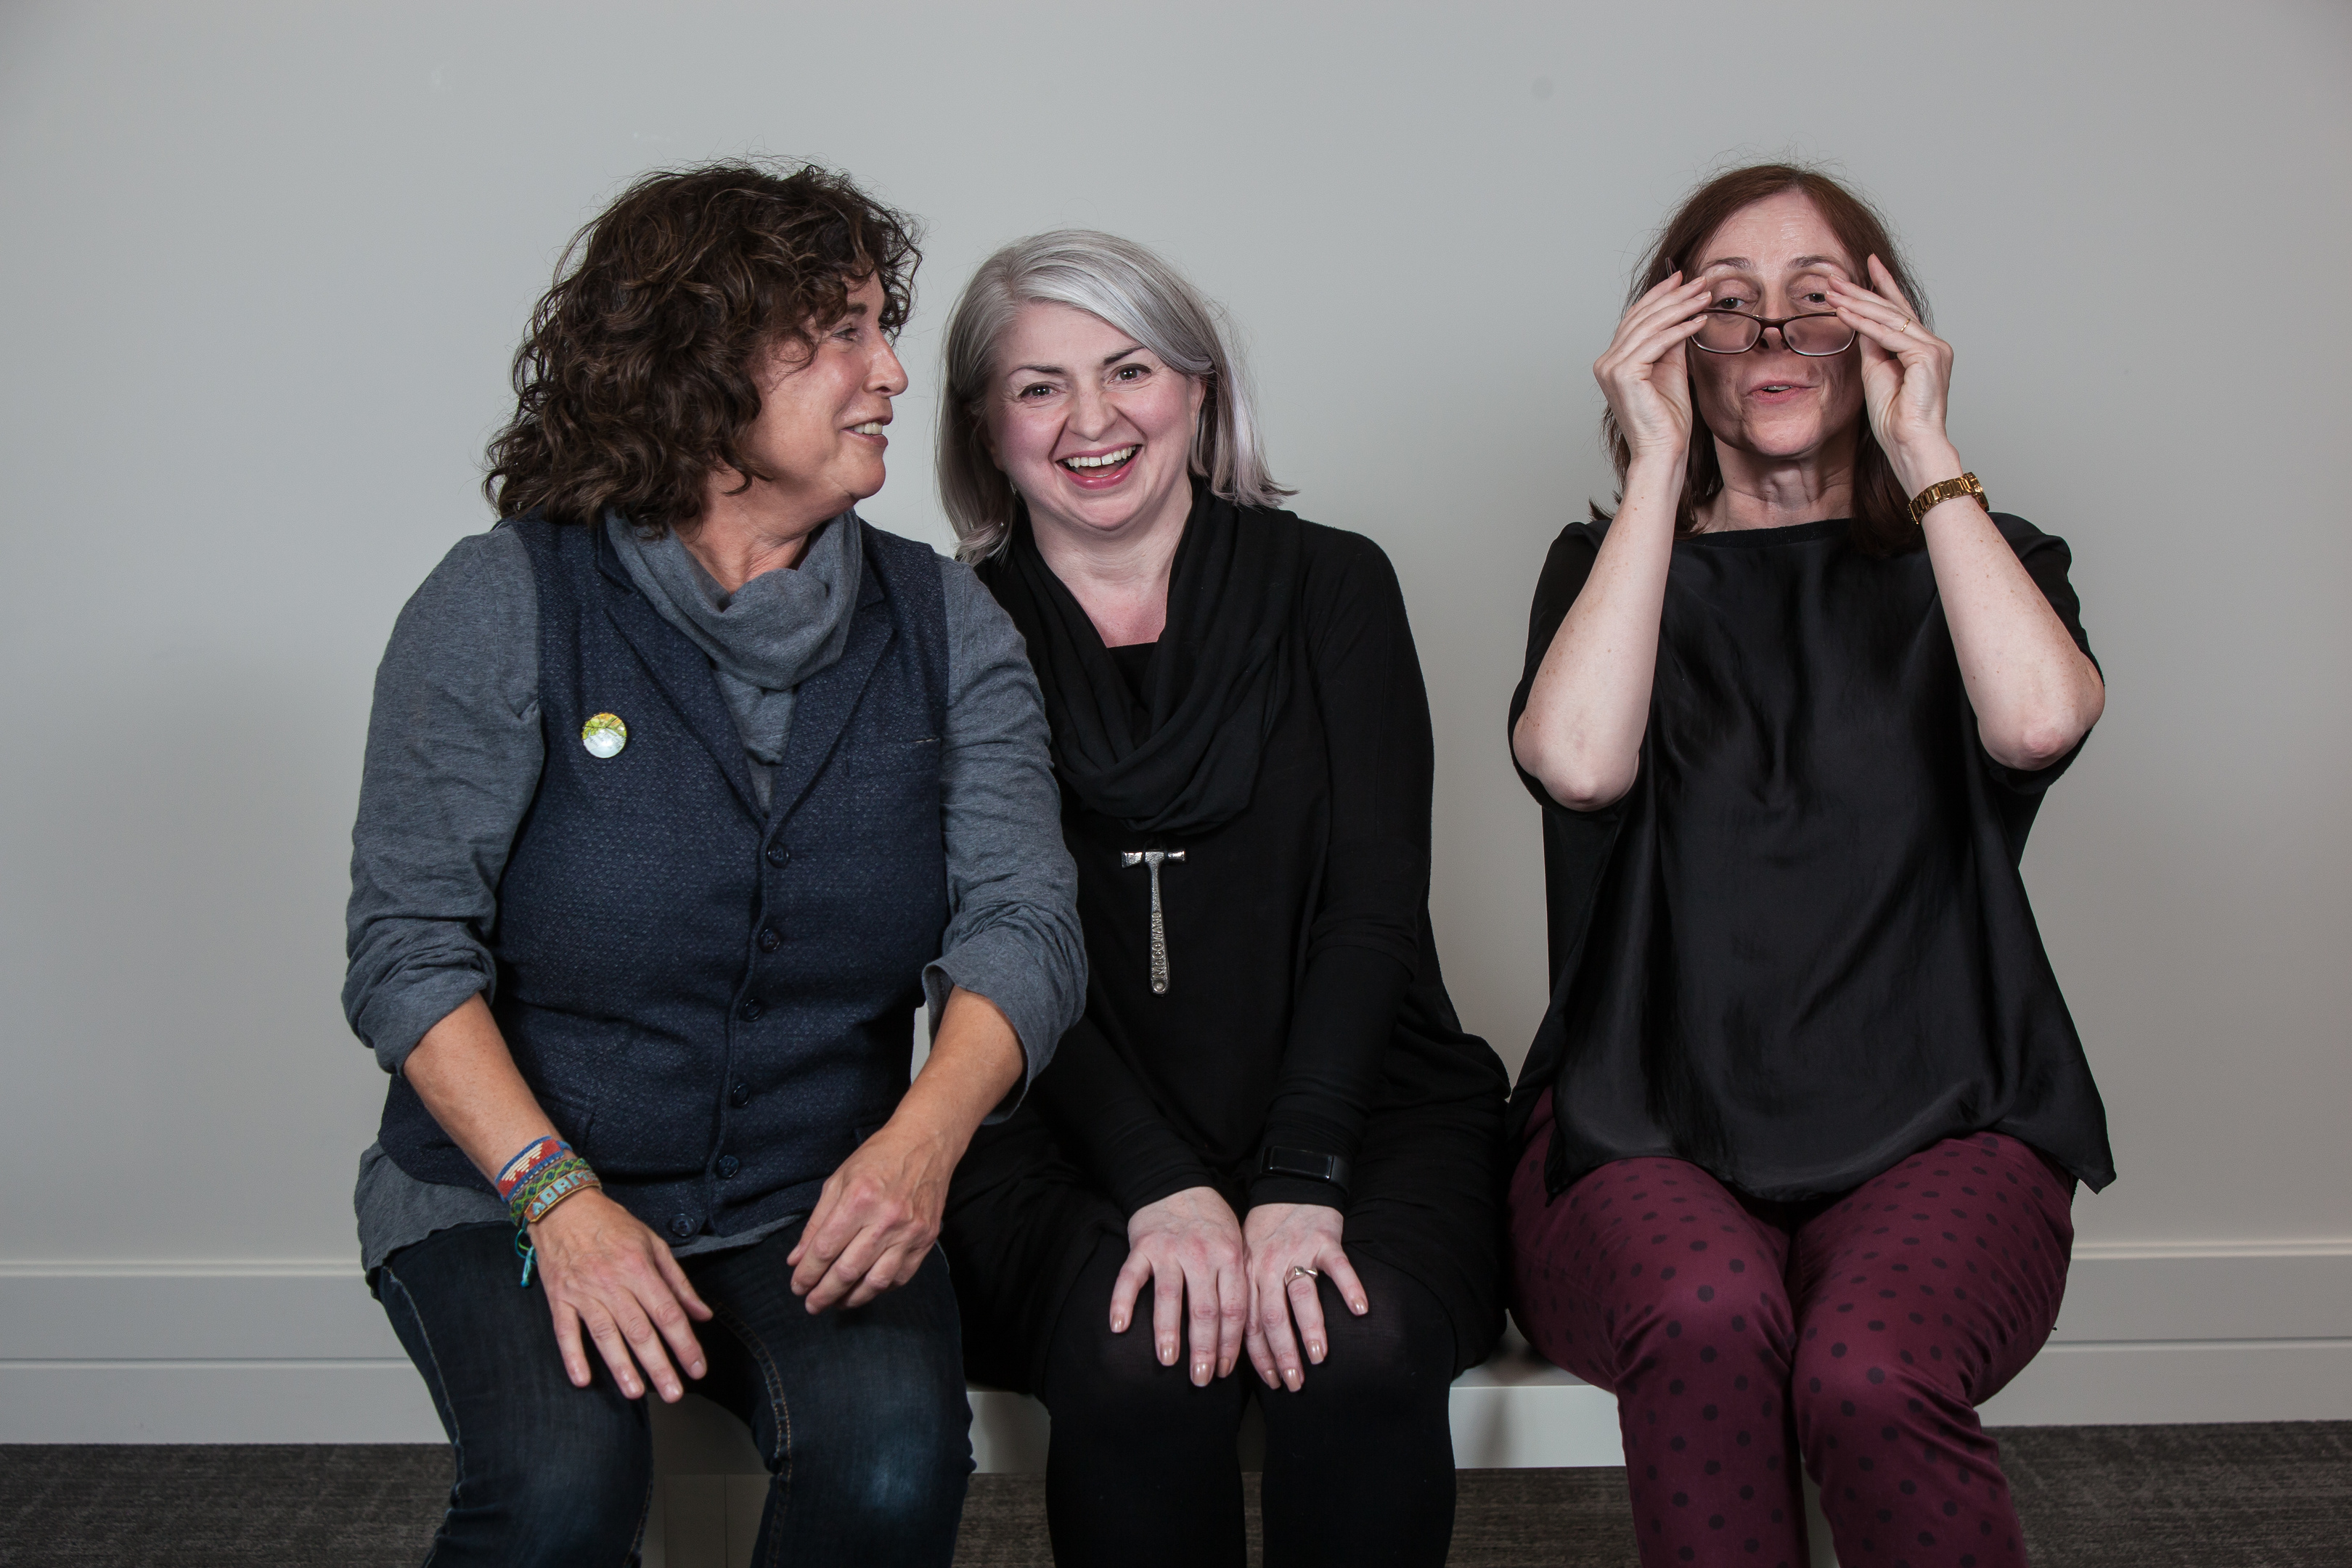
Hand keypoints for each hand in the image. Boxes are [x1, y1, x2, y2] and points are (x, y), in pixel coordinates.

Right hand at [530, 1188, 713, 1402]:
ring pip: (606, 1335)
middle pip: (640, 1330)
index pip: (668, 1313)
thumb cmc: (612, 1224)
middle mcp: (612, 1283)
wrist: (563, 1207)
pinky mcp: (560, 1299)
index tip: (697, 1368)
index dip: (685, 1343)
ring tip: (636, 1393)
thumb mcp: (653, 1244)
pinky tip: (584, 1380)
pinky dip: (573, 1356)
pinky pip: (566, 1332)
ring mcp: (584, 1292)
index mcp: (639, 1268)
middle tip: (674, 1393)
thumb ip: (678, 1282)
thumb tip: (702, 1314)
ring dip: (621, 1367)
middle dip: (659, 1365)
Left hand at [789, 1116, 958, 1312]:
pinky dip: (880, 1288)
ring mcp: (910, 1232)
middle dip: (824, 1294)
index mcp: (858, 1200)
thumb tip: (797, 1259)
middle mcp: (886, 1219)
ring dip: (852, 1299)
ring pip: (876, 1282)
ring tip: (836, 1302)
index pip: (825, 1250)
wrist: (925, 1144)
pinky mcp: (926, 1239)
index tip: (797, 1287)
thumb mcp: (838, 1181)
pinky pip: (900, 1276)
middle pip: (847, 1272)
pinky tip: (865, 1287)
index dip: (807, 1274)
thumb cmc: (877, 1158)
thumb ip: (816, 1223)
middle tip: (811, 1305)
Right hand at [1110, 1186, 1248, 1385]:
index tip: (1225, 1371)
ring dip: (1168, 1332)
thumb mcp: (1236, 1244)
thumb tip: (1247, 1333)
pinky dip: (1122, 1301)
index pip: (1234, 1309)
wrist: (1175, 1182)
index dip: (1231, 1344)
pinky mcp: (1143, 1245)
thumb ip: (1238, 1281)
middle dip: (1204, 1348)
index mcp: (1230, 1257)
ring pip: (1170, 1297)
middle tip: (1201, 1378)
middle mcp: (1201, 1254)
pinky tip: (1119, 1326)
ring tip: (1168, 1360)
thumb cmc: (1210, 1221)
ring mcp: (1170, 1249)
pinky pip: (1130, 1277)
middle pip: (1205, 1309)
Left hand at [1242, 1201, 1367, 1391]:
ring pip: (1301, 1295)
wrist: (1290, 1183)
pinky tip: (1360, 1309)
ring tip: (1318, 1358)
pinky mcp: (1324, 1239)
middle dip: (1282, 1354)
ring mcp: (1297, 1253)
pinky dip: (1349, 1287)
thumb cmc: (1268, 1229)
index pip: (1250, 1324)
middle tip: (1293, 1383)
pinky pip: (1338, 1266)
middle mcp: (1268, 1267)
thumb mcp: (1247, 1260)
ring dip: (1310, 1328)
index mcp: (1248, 1276)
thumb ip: (1248, 1297)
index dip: (1259, 1357)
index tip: (1271, 1383)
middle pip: (1272, 1317)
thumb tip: (1247, 1347)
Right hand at [1593, 271, 1714, 462]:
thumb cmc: (1667, 420)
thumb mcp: (1672, 369)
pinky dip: (1681, 328)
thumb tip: (1683, 312)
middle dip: (1673, 295)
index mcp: (1612, 361)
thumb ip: (1672, 342)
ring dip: (1681, 307)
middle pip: (1642, 317)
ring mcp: (1611, 368)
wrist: (1663, 452)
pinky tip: (1699, 319)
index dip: (1658, 295)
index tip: (1681, 277)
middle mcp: (1606, 362)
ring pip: (1650, 326)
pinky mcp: (1625, 375)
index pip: (1635, 318)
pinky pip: (1657, 342)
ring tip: (1705, 296)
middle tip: (1699, 280)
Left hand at [1826, 257, 1959, 487]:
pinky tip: (1845, 312)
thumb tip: (1860, 324)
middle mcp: (1933, 344)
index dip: (1882, 286)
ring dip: (1858, 302)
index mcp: (1923, 348)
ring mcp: (1933, 349)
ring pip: (1890, 318)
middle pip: (1892, 309)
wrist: (1911, 444)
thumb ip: (1873, 346)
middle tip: (1836, 275)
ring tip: (1833, 290)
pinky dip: (1864, 323)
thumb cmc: (1896, 418)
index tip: (1867, 265)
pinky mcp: (1927, 357)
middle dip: (1862, 290)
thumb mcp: (1876, 373)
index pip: (1899, 311)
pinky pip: (1889, 335)